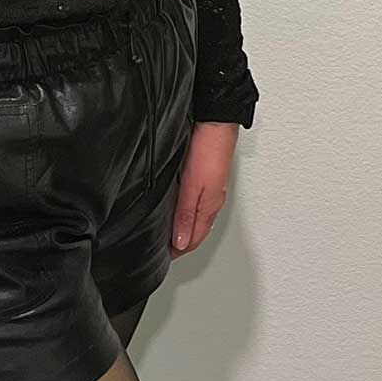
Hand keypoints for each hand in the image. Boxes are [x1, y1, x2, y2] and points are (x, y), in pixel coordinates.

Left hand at [171, 120, 237, 255]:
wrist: (217, 121)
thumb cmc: (208, 149)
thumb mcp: (192, 186)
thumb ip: (185, 215)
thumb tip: (180, 243)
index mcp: (209, 207)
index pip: (194, 239)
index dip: (179, 252)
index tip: (164, 259)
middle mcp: (212, 201)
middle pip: (197, 231)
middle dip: (182, 244)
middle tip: (166, 252)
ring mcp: (211, 189)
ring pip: (198, 218)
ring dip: (185, 229)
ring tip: (170, 236)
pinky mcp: (208, 177)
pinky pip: (198, 204)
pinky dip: (188, 213)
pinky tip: (179, 209)